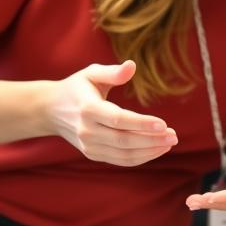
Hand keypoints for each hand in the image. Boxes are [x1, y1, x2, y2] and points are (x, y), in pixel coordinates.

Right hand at [47, 61, 177, 165]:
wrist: (51, 110)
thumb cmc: (77, 87)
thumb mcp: (91, 73)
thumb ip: (112, 71)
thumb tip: (132, 65)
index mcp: (87, 109)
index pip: (118, 120)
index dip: (142, 123)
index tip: (164, 124)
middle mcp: (87, 130)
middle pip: (124, 140)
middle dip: (152, 140)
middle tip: (174, 135)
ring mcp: (89, 145)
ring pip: (124, 154)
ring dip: (150, 151)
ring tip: (170, 142)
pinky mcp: (92, 154)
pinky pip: (120, 160)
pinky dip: (140, 157)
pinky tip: (156, 149)